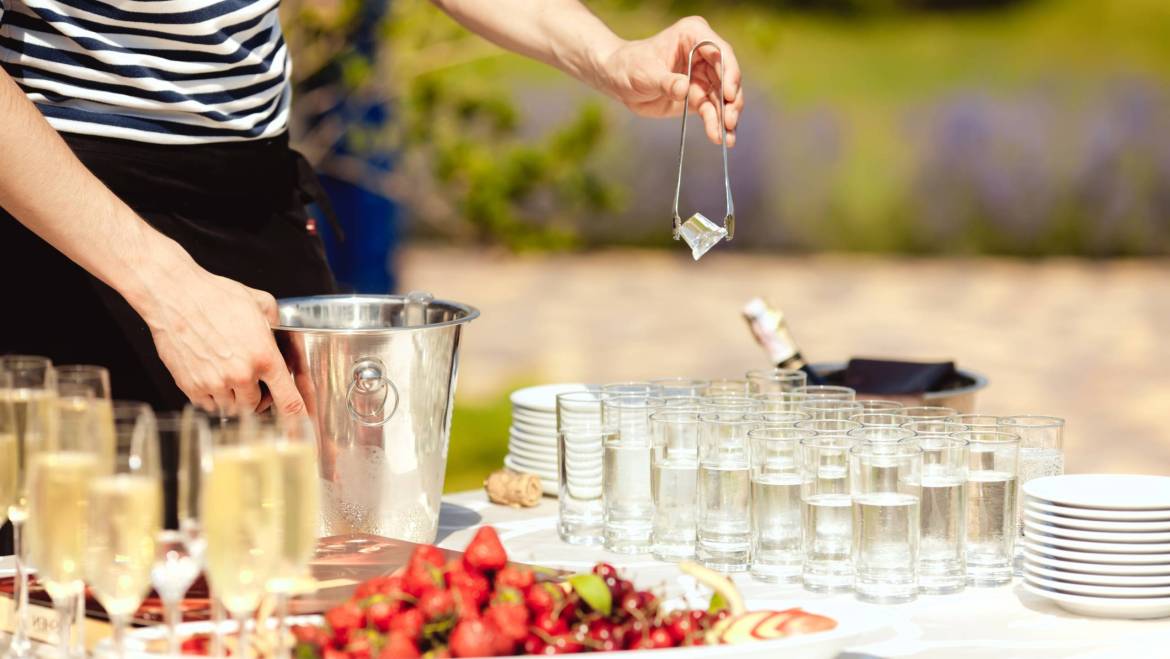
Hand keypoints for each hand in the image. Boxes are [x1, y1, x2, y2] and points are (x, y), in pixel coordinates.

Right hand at [132, 250, 304, 416]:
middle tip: (253, 382)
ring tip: (230, 376)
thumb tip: (285, 335)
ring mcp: (214, 383)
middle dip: (257, 398)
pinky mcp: (190, 385)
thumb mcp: (261, 303)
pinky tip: (212, 378)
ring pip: (232, 409)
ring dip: (234, 398)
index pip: (288, 400)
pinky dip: (213, 398)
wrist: (175, 295)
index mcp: (264, 357)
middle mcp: (240, 374)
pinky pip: (208, 406)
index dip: (297, 418)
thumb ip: (278, 325)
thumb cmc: (215, 296)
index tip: (301, 424)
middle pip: (256, 407)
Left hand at [596, 16, 743, 146]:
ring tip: (727, 138)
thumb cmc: (629, 66)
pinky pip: (712, 111)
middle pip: (727, 77)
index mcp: (693, 35)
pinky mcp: (698, 96)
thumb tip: (684, 89)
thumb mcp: (645, 73)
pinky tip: (719, 138)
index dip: (729, 73)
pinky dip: (716, 125)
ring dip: (727, 118)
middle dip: (731, 101)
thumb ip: (666, 82)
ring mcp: (703, 76)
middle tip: (730, 121)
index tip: (728, 94)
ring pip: (723, 97)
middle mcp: (704, 54)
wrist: (617, 80)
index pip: (720, 52)